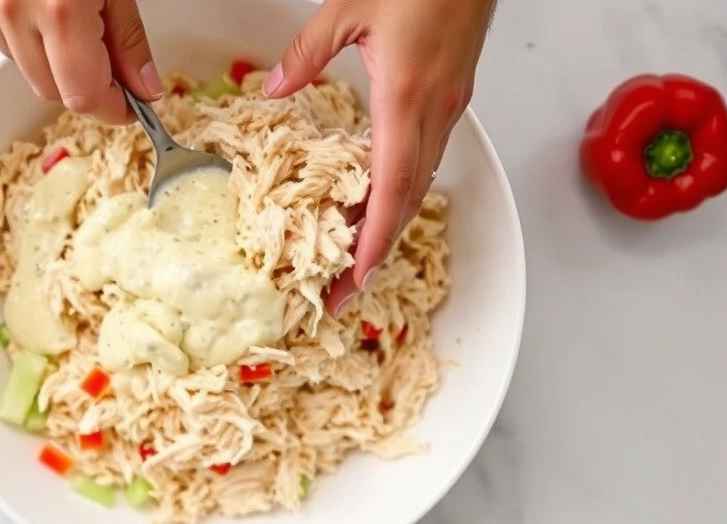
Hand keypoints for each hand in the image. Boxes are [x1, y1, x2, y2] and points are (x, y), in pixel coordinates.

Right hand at [0, 0, 164, 123]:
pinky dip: (27, 38)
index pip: (84, 96)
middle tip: (116, 68)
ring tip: (80, 23)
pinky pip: (1, 39)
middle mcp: (14, 11)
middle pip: (52, 90)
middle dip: (88, 88)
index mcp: (58, 10)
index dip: (114, 108)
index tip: (133, 105)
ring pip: (25, 68)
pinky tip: (45, 9)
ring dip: (57, 63)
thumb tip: (143, 85)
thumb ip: (128, 36)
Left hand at [263, 0, 495, 315]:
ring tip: (356, 261)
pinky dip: (401, 192)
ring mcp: (448, 107)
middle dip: (375, 254)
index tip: (353, 279)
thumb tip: (273, 87)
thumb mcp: (350, 8)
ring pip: (418, 184)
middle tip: (344, 293)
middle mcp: (433, 111)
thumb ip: (307, 54)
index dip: (373, 239)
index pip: (390, 186)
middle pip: (406, 201)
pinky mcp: (453, 97)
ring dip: (389, 227)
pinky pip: (425, 160)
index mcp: (405, 95)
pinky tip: (379, 202)